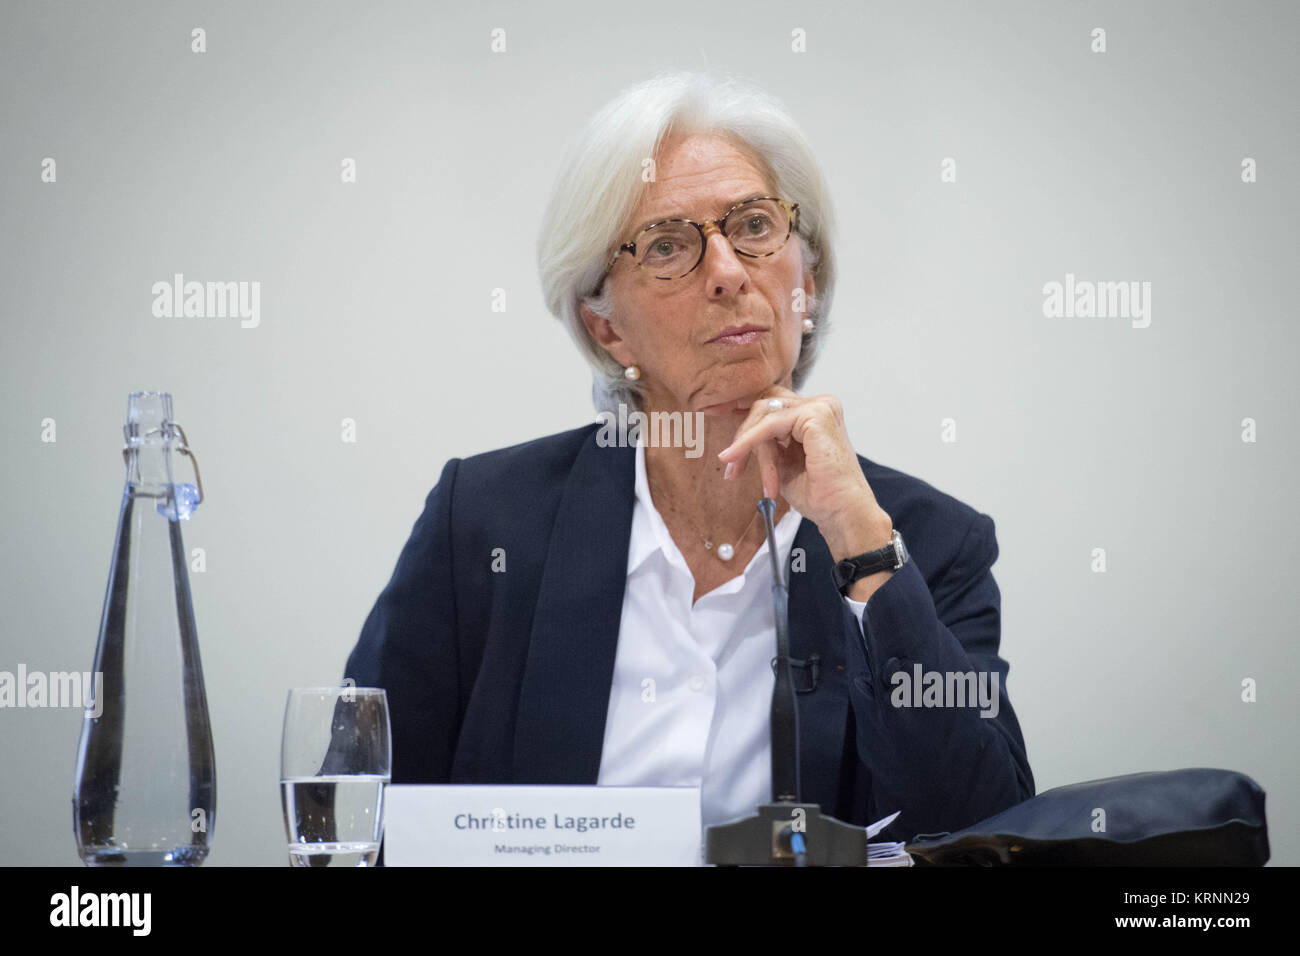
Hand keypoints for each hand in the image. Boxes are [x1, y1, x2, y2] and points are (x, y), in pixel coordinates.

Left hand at [717, 385, 892, 562]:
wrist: (842, 514)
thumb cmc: (818, 494)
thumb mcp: (783, 462)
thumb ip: (767, 442)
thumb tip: (738, 430)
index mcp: (816, 413)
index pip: (771, 404)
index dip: (744, 419)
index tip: (720, 432)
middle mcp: (821, 404)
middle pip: (764, 403)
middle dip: (741, 434)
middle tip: (729, 466)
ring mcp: (821, 407)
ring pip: (763, 413)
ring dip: (746, 444)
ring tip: (736, 472)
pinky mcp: (816, 415)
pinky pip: (769, 424)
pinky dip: (749, 442)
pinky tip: (735, 457)